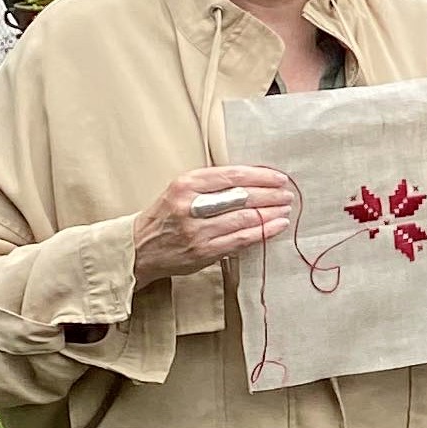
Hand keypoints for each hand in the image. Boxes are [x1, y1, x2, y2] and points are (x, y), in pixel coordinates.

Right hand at [133, 165, 293, 283]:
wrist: (138, 248)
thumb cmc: (165, 216)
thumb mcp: (181, 191)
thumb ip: (212, 185)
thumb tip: (255, 180)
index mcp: (185, 185)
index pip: (232, 176)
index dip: (261, 176)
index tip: (280, 178)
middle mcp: (190, 206)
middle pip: (242, 197)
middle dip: (271, 195)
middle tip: (287, 194)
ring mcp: (197, 231)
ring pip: (245, 218)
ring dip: (272, 213)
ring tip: (286, 209)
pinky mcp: (204, 252)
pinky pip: (242, 239)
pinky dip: (265, 232)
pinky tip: (278, 226)